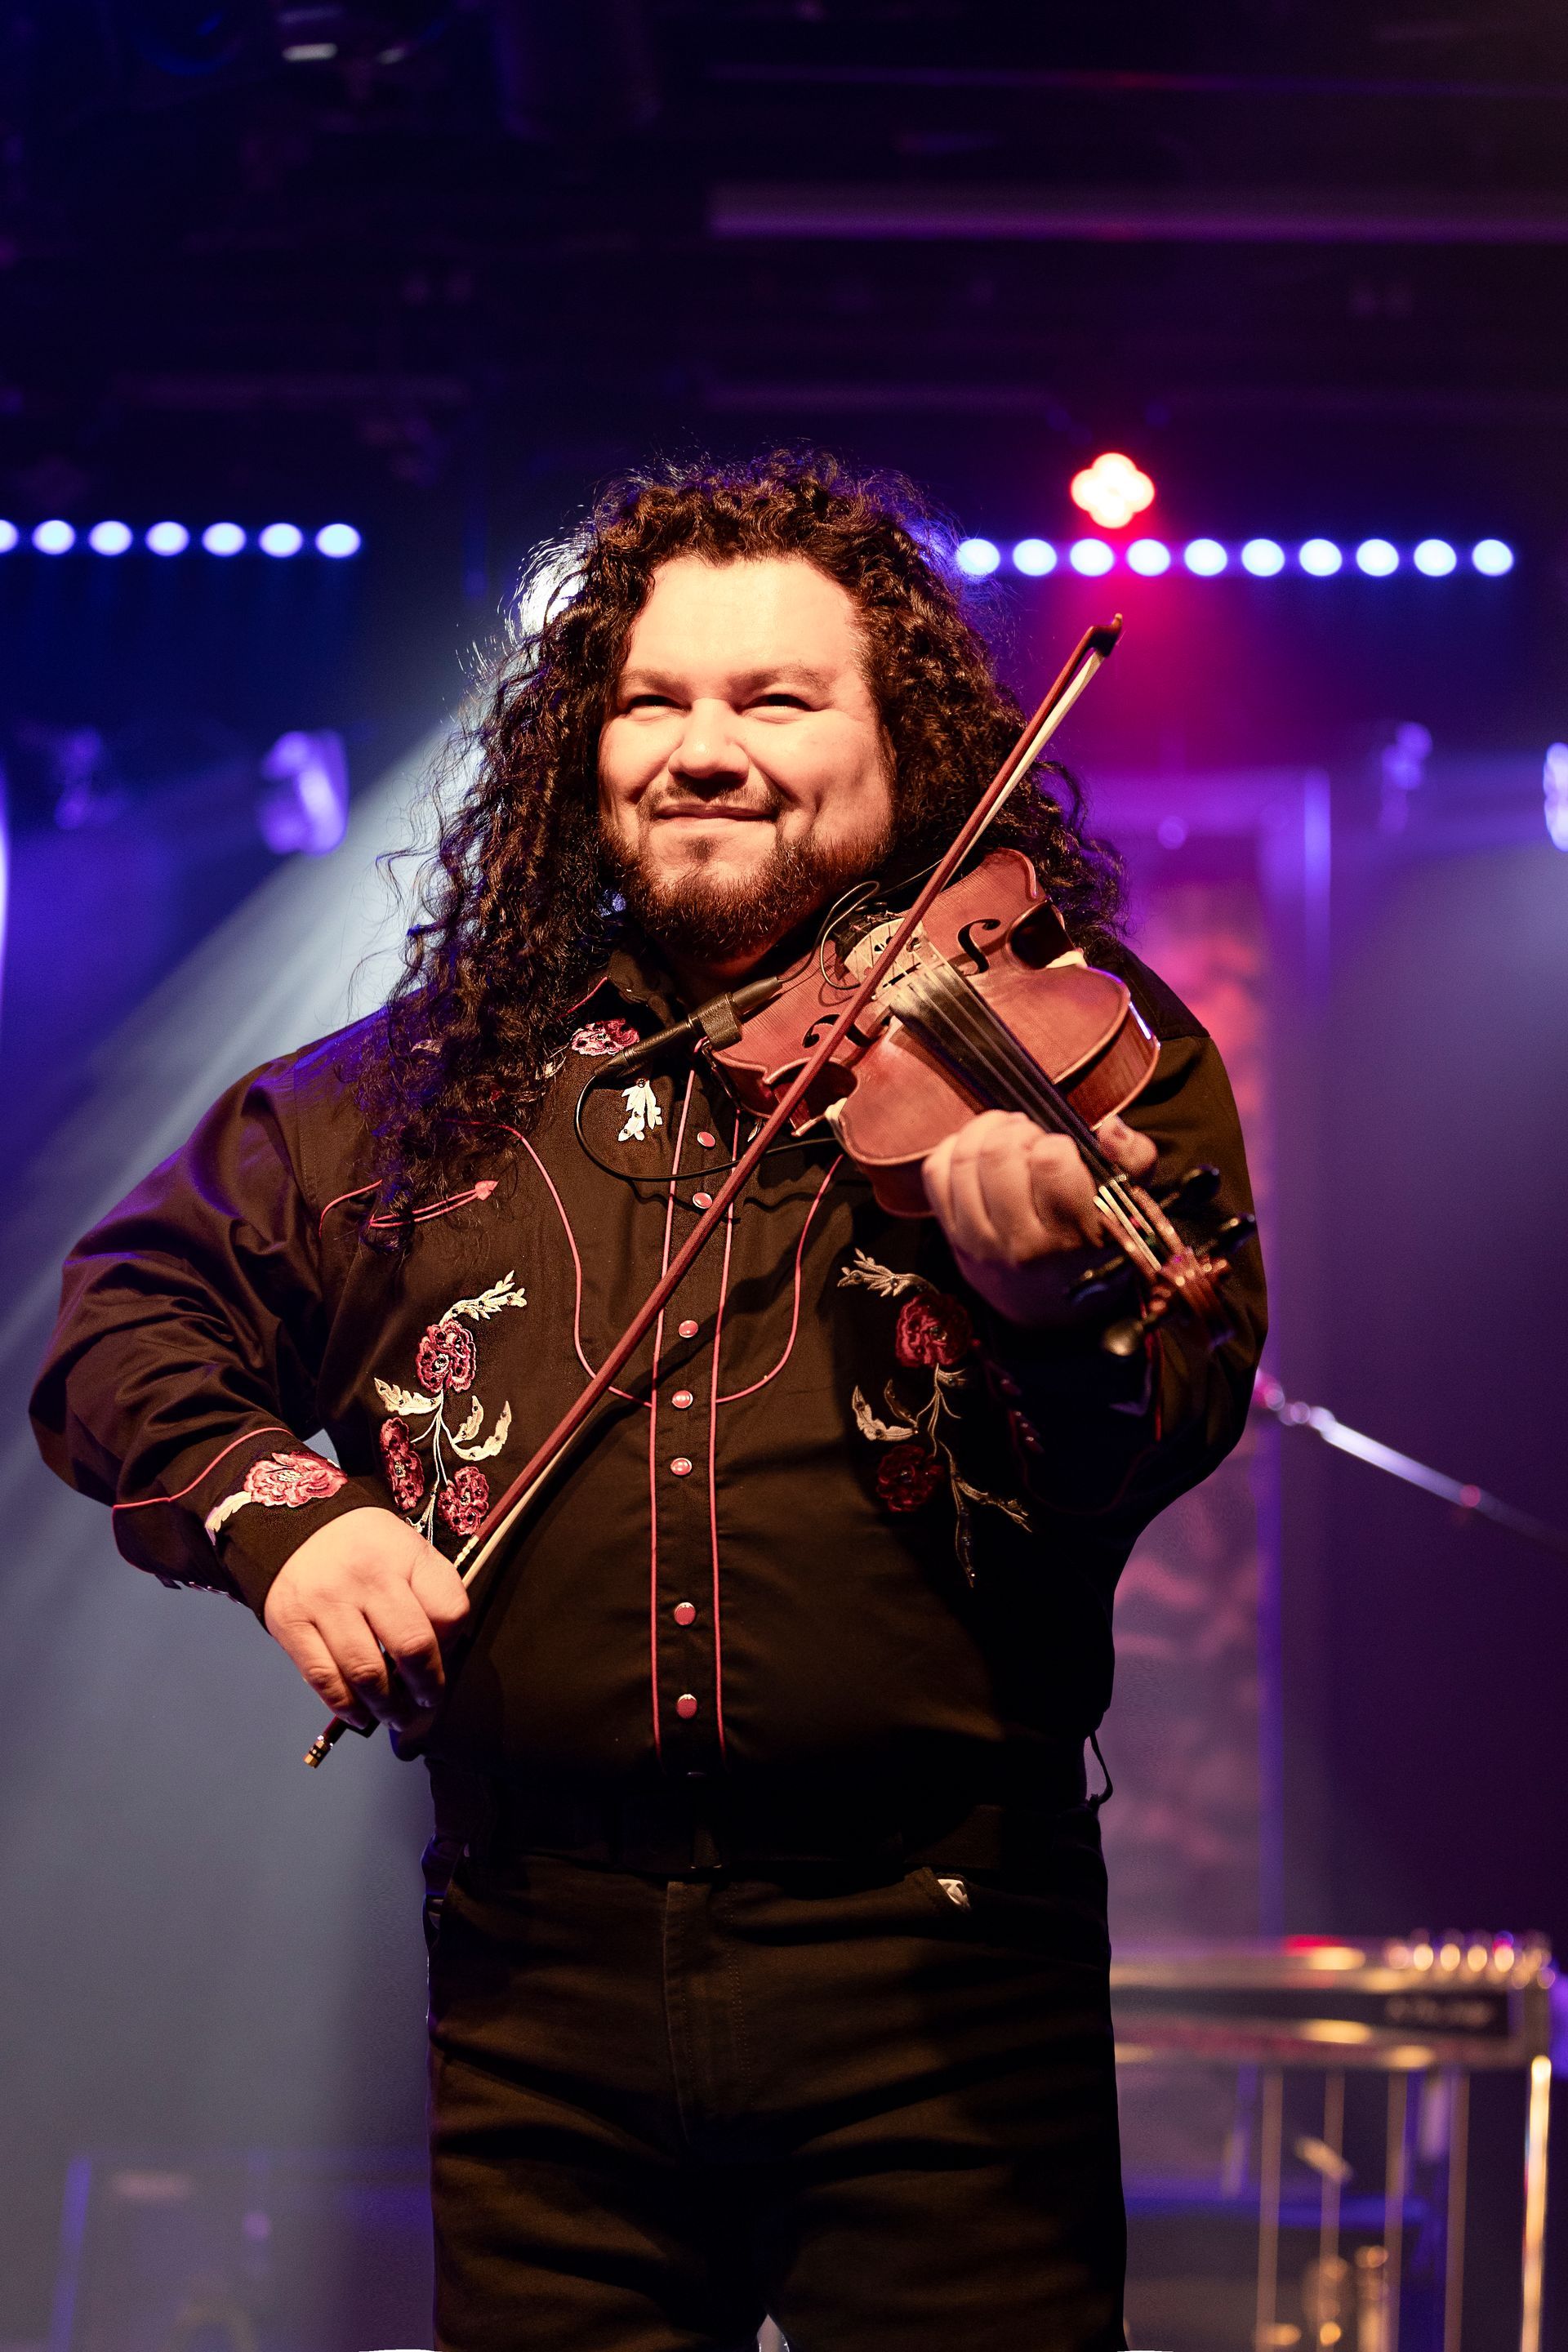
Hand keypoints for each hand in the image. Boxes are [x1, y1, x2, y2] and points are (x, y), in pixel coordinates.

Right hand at [262, 1506, 469, 1737]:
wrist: (294, 1526)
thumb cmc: (364, 1550)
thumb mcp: (407, 1552)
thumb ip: (430, 1596)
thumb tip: (441, 1661)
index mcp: (405, 1555)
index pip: (449, 1611)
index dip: (453, 1645)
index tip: (445, 1657)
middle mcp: (366, 1576)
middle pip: (412, 1647)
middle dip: (426, 1687)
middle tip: (427, 1702)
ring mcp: (325, 1601)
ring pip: (367, 1673)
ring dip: (388, 1707)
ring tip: (396, 1716)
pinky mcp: (291, 1625)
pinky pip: (324, 1678)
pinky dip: (346, 1706)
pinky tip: (361, 1715)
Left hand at [922, 1109, 1157, 1328]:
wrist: (1055, 1316)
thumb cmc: (1097, 1251)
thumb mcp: (1128, 1210)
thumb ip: (1133, 1161)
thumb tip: (1109, 1125)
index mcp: (1074, 1237)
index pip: (1050, 1161)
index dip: (1055, 1142)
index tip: (1062, 1151)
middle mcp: (1023, 1246)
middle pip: (999, 1153)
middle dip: (1017, 1130)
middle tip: (1031, 1136)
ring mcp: (981, 1244)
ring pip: (964, 1159)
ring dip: (985, 1131)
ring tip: (1006, 1134)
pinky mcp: (953, 1241)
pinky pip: (936, 1174)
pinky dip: (953, 1148)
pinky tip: (976, 1150)